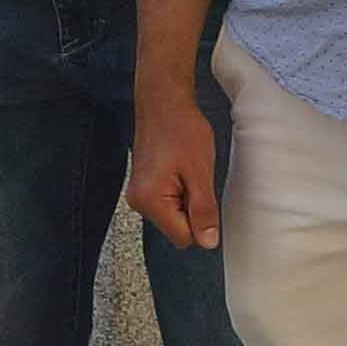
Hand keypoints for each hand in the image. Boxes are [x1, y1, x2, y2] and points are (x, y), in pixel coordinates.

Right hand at [129, 92, 224, 250]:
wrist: (163, 102)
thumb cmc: (182, 131)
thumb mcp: (200, 172)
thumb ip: (203, 211)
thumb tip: (208, 242)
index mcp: (150, 201)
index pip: (183, 237)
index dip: (202, 223)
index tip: (205, 196)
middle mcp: (138, 202)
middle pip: (176, 228)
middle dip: (193, 211)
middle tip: (197, 180)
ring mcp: (139, 194)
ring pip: (174, 216)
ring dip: (188, 200)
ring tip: (189, 172)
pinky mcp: (144, 186)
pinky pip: (168, 203)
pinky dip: (181, 192)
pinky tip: (182, 170)